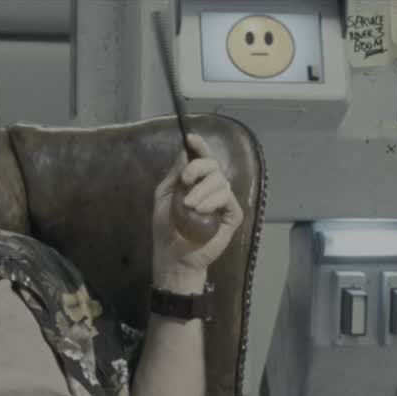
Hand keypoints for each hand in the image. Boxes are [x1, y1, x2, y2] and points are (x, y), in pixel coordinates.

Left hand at [153, 134, 244, 291]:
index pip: (202, 157)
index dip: (199, 146)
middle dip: (198, 168)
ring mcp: (223, 201)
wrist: (174, 255)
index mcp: (196, 181)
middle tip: (185, 181)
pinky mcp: (232, 215)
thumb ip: (175, 174)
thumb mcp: (164, 195)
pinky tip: (200, 211)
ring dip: (202, 190)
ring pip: (220, 181)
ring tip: (188, 206)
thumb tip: (185, 152)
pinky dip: (213, 201)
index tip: (191, 138)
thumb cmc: (167, 227)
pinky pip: (227, 198)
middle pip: (213, 165)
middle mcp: (212, 187)